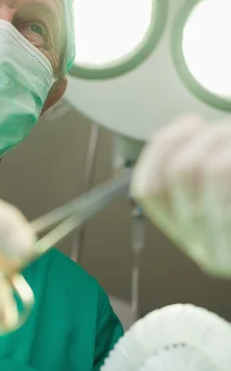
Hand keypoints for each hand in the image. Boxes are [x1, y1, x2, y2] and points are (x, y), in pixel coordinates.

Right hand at [132, 114, 230, 276]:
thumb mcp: (225, 206)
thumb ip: (201, 180)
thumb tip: (185, 134)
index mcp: (189, 238)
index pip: (147, 189)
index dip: (162, 147)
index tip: (190, 123)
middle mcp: (203, 247)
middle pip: (180, 170)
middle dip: (206, 134)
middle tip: (229, 128)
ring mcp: (227, 248)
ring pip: (211, 168)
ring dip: (226, 137)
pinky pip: (228, 170)